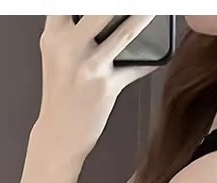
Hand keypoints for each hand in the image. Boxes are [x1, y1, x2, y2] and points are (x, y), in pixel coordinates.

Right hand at [35, 15, 161, 162]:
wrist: (57, 136)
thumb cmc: (62, 96)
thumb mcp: (59, 57)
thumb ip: (76, 32)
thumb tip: (113, 16)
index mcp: (54, 34)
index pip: (70, 1)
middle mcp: (67, 46)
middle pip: (101, 7)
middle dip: (123, 2)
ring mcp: (87, 66)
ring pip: (124, 32)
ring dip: (145, 15)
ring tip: (156, 8)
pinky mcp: (105, 86)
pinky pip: (135, 67)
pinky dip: (151, 60)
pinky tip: (162, 53)